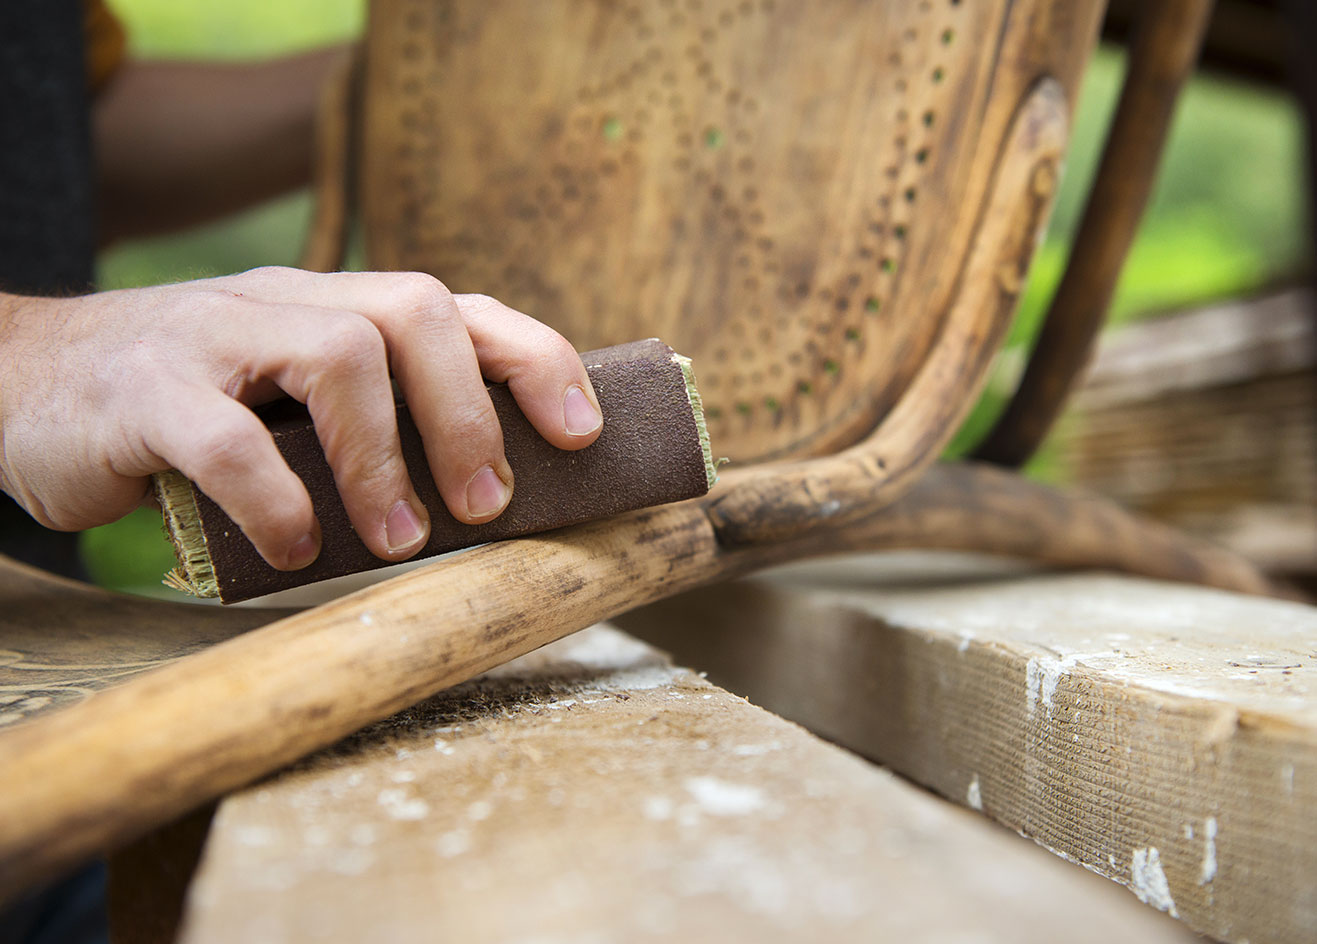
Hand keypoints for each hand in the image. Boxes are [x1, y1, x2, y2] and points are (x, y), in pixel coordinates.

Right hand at [0, 267, 602, 569]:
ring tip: (403, 538)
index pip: (455, 307)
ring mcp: (211, 334)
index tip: (582, 433)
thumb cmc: (185, 410)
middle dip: (469, 413)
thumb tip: (482, 504)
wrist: (19, 381)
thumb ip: (364, 430)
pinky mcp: (142, 390)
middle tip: (490, 505)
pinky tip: (299, 549)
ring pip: (334, 356)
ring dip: (386, 458)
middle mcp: (283, 302)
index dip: (532, 359)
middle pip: (412, 314)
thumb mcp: (285, 404)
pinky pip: (225, 437)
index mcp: (332, 306)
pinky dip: (279, 500)